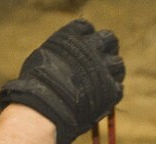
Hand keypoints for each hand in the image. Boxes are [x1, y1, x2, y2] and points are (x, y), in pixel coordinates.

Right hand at [0, 19, 124, 143]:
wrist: (47, 104)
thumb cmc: (37, 84)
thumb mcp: (43, 58)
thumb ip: (61, 54)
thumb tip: (63, 60)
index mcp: (72, 36)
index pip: (86, 27)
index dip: (85, 37)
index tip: (82, 47)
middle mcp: (92, 47)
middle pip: (109, 40)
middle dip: (106, 49)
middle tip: (99, 62)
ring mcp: (103, 68)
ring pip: (118, 64)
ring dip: (112, 71)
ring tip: (100, 82)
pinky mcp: (111, 89)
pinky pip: (118, 87)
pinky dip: (111, 92)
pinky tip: (100, 97)